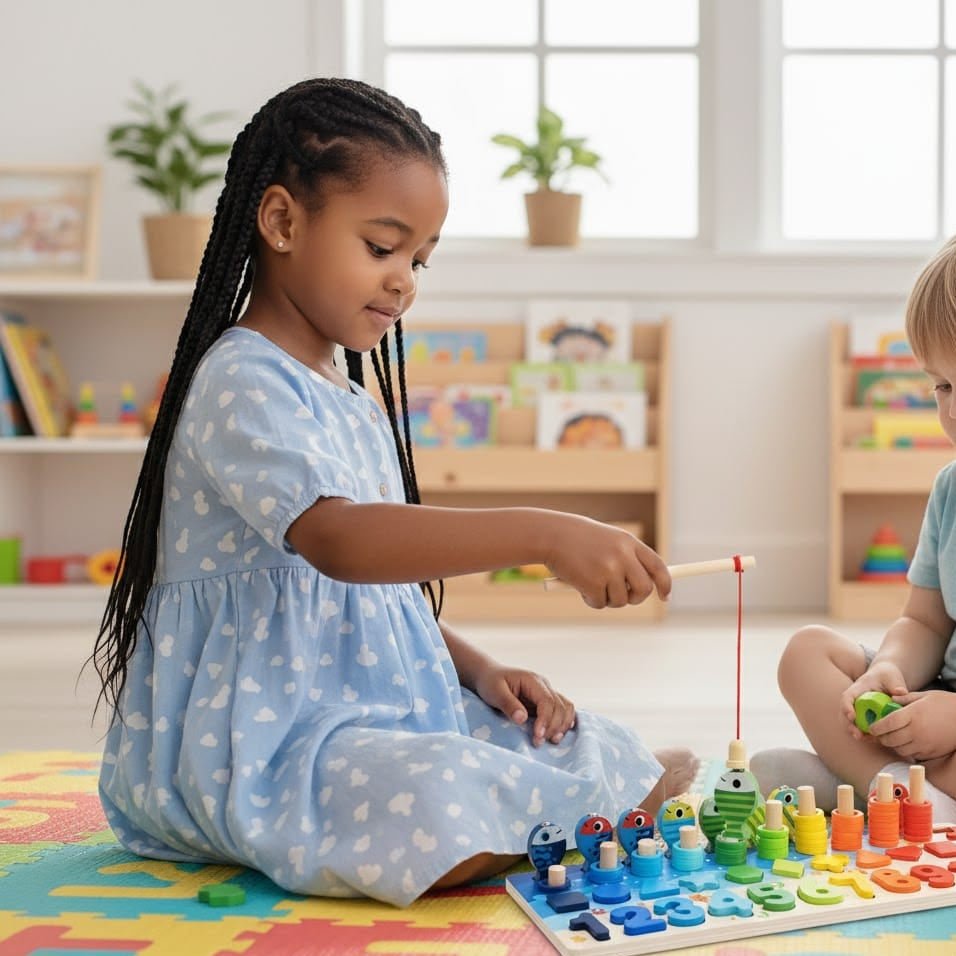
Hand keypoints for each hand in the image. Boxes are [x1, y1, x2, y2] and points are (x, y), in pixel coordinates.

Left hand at [473, 664, 575, 746]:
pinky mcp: (546, 702)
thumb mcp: (495, 692)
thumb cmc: (490, 682)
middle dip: (553, 727)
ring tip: (551, 741)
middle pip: (560, 707)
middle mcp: (544, 686)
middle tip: (538, 742)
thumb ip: (508, 704)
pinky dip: (564, 723)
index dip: (545, 720)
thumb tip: (522, 719)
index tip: (537, 736)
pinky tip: (558, 734)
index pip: (547, 701)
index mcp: (532, 680)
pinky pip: (563, 711)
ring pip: (566, 709)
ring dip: (562, 726)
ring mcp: (547, 693)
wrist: (489, 676)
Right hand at [544, 515, 670, 608]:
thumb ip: (626, 559)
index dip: (665, 584)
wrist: (550, 535)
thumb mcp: (608, 542)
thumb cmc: (577, 538)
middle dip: (635, 598)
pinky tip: (579, 584)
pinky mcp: (593, 583)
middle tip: (623, 597)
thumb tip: (642, 586)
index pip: (658, 567)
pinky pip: (600, 603)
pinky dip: (590, 599)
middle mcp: (623, 556)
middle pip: (644, 589)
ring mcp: (609, 570)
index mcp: (629, 543)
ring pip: (621, 600)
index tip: (665, 596)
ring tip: (591, 583)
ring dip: (608, 599)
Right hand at [840, 661, 907, 739]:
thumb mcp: (891, 677)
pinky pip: (862, 726)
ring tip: (863, 739)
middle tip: (857, 735)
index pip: (847, 697)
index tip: (852, 716)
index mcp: (858, 688)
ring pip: (851, 722)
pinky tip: (874, 740)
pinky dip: (866, 734)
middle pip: (845, 713)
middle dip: (849, 725)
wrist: (885, 676)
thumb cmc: (887, 675)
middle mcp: (855, 700)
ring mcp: (858, 708)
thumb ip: (895, 685)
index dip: (846, 707)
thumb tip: (901, 692)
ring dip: (856, 731)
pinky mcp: (865, 716)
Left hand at [869, 689, 955, 761]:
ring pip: (900, 750)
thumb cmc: (946, 704)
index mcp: (913, 715)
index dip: (876, 727)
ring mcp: (925, 744)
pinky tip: (907, 743)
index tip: (871, 727)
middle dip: (881, 738)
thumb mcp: (925, 696)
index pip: (887, 724)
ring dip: (893, 745)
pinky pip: (913, 755)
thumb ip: (905, 698)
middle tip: (879, 734)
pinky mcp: (932, 752)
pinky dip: (907, 751)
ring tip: (892, 738)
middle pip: (890, 739)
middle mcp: (917, 731)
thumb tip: (890, 699)